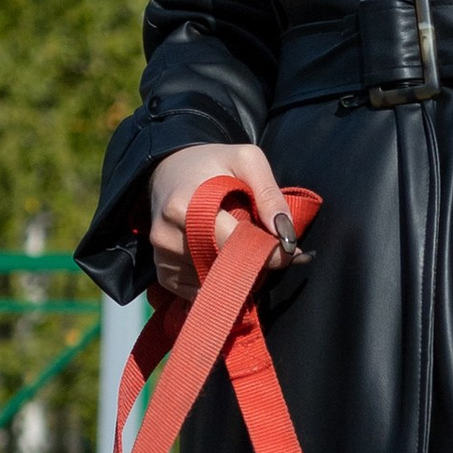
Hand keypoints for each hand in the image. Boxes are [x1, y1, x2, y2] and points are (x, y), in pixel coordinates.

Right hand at [146, 143, 292, 300]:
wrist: (169, 171)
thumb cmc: (212, 164)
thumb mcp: (246, 160)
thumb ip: (269, 193)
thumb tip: (285, 235)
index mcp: (185, 206)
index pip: (233, 243)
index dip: (266, 252)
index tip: (289, 252)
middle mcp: (167, 235)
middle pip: (224, 268)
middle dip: (252, 264)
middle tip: (268, 250)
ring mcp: (162, 257)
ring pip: (214, 283)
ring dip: (235, 274)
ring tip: (240, 247)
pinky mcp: (163, 273)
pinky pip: (198, 292)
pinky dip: (217, 282)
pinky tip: (222, 259)